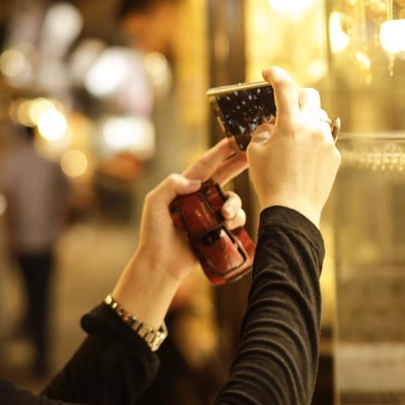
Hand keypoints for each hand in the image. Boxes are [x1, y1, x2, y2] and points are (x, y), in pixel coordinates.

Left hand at [109, 138, 247, 326]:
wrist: (161, 264)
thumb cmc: (153, 234)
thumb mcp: (154, 204)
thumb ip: (170, 185)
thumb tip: (195, 181)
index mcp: (184, 188)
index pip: (204, 165)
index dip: (219, 152)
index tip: (233, 140)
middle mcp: (198, 198)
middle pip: (223, 176)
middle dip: (237, 164)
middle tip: (251, 155)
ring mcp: (209, 214)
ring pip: (231, 200)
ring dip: (234, 204)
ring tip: (225, 215)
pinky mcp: (217, 229)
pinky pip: (235, 218)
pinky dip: (236, 218)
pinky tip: (229, 225)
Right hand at [246, 67, 340, 225]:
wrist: (293, 210)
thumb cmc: (269, 181)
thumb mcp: (255, 152)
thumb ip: (264, 131)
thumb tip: (273, 125)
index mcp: (290, 124)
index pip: (284, 88)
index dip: (275, 75)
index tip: (268, 72)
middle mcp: (312, 128)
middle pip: (310, 96)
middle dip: (296, 96)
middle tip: (284, 104)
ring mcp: (327, 141)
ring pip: (319, 117)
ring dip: (305, 119)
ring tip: (292, 136)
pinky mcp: (334, 155)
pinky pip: (324, 139)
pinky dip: (312, 141)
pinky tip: (301, 157)